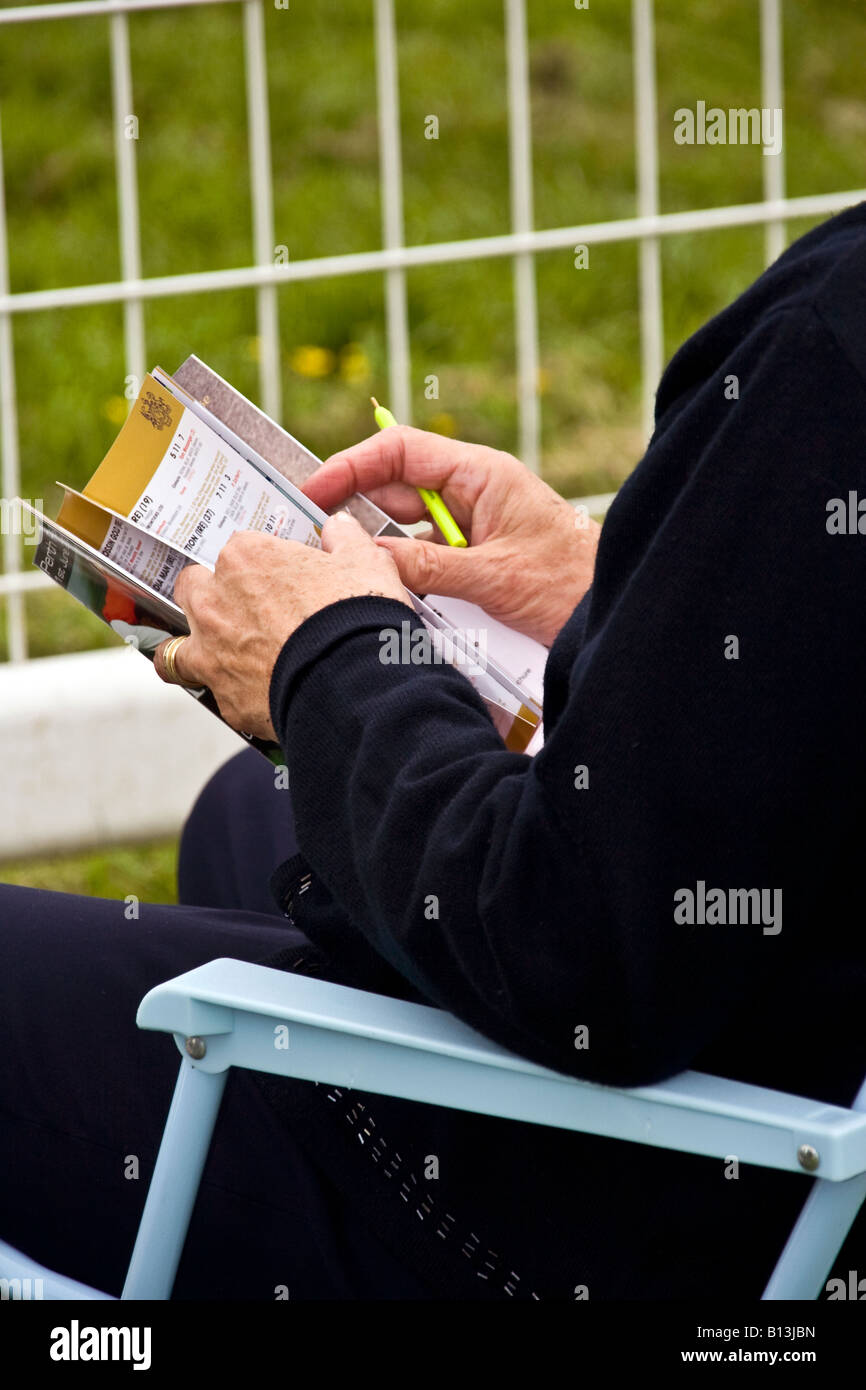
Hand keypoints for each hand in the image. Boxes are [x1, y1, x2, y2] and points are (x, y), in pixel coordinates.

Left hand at [153, 512, 411, 739]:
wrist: (353, 680)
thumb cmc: (354, 617)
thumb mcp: (366, 562)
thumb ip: (346, 540)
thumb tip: (341, 528)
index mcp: (246, 557)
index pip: (239, 549)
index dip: (262, 566)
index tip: (281, 578)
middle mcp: (216, 600)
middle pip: (193, 587)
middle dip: (213, 597)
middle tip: (246, 611)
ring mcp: (212, 651)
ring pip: (176, 648)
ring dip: (194, 650)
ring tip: (217, 658)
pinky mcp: (223, 697)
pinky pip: (211, 693)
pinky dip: (226, 694)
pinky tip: (249, 697)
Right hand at [304, 427, 599, 646]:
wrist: (614, 614)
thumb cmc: (573, 585)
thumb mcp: (494, 578)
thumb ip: (427, 568)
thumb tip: (366, 560)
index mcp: (481, 475)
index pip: (399, 450)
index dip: (350, 466)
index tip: (314, 492)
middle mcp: (473, 492)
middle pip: (395, 489)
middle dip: (356, 512)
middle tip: (318, 541)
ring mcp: (473, 524)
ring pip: (406, 529)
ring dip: (382, 550)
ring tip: (351, 573)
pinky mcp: (475, 556)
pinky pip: (425, 557)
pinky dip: (404, 573)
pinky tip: (390, 593)